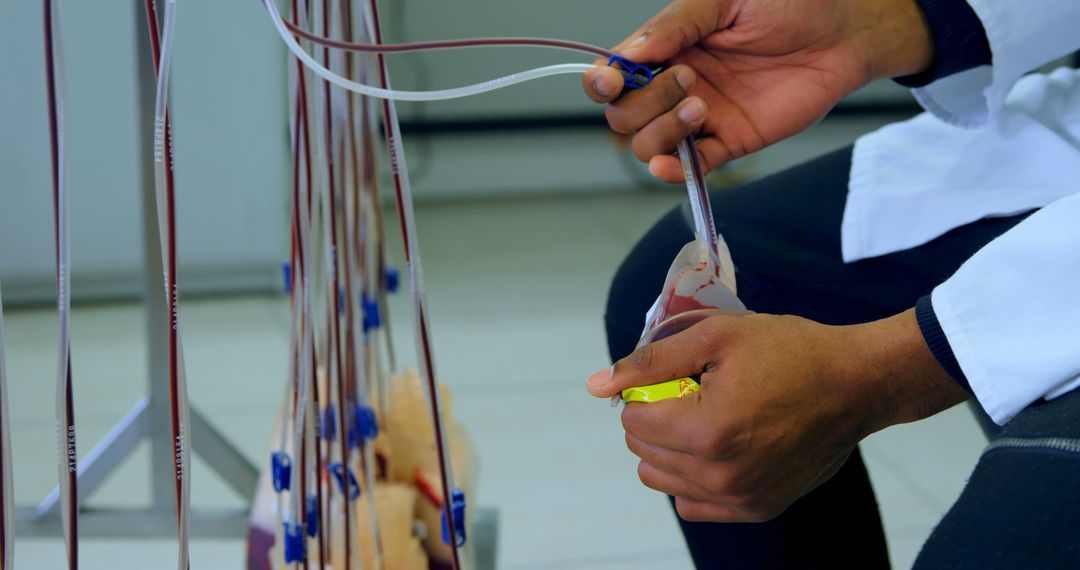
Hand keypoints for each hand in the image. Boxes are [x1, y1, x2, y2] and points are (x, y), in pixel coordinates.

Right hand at [583, 0, 932, 181]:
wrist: (842, 31)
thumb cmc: (787, 4)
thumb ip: (674, 25)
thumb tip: (626, 55)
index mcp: (665, 49)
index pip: (612, 76)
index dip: (601, 84)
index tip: (612, 82)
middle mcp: (673, 86)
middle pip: (623, 117)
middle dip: (645, 103)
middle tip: (689, 77)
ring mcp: (699, 117)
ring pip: (647, 146)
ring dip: (662, 132)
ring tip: (702, 107)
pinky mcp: (728, 142)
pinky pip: (688, 169)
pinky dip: (673, 172)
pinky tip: (672, 164)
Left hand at [585, 309, 967, 521]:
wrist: (858, 384)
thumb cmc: (791, 351)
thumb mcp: (717, 336)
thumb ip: (651, 360)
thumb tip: (597, 386)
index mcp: (708, 431)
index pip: (633, 421)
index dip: (647, 391)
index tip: (679, 375)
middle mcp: (722, 475)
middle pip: (643, 452)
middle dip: (657, 418)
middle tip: (697, 391)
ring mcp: (741, 499)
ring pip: (661, 479)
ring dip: (670, 447)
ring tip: (709, 417)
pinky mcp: (757, 509)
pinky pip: (692, 503)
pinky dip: (693, 476)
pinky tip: (719, 445)